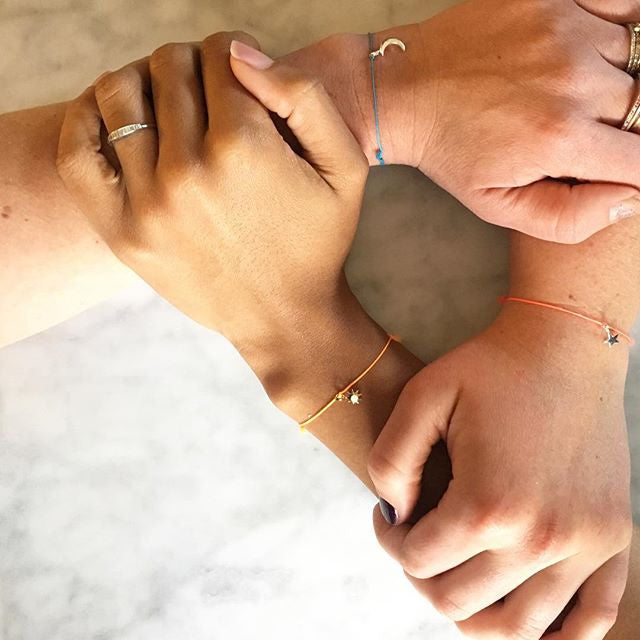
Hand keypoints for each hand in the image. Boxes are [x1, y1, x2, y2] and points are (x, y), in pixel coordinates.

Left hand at [56, 32, 376, 415]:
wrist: (284, 317)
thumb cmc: (318, 241)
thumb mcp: (346, 167)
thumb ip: (305, 95)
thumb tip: (240, 52)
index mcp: (244, 148)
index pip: (219, 53)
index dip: (235, 54)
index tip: (243, 76)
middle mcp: (189, 171)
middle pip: (170, 67)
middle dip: (194, 66)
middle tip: (212, 92)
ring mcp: (148, 203)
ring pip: (121, 93)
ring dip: (145, 81)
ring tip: (169, 102)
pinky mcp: (122, 232)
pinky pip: (76, 151)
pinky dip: (85, 117)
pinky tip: (112, 116)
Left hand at [368, 304, 632, 638]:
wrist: (565, 347)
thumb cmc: (490, 368)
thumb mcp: (422, 397)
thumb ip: (391, 462)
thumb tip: (395, 516)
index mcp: (488, 504)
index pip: (417, 559)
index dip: (389, 540)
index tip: (387, 517)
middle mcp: (541, 539)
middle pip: (458, 602)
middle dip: (422, 575)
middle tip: (416, 541)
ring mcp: (585, 545)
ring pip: (517, 629)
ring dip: (474, 613)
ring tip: (456, 574)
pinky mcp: (613, 539)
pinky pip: (591, 620)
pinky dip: (554, 635)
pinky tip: (524, 613)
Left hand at [416, 0, 639, 242]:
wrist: (406, 92)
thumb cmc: (451, 152)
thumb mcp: (497, 206)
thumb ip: (567, 216)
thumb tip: (630, 199)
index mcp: (559, 139)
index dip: (633, 167)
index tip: (614, 164)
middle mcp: (571, 80)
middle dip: (620, 126)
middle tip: (578, 129)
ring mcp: (565, 30)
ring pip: (635, 57)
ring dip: (613, 79)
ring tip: (569, 92)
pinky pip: (622, 5)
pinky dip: (617, 28)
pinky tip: (585, 51)